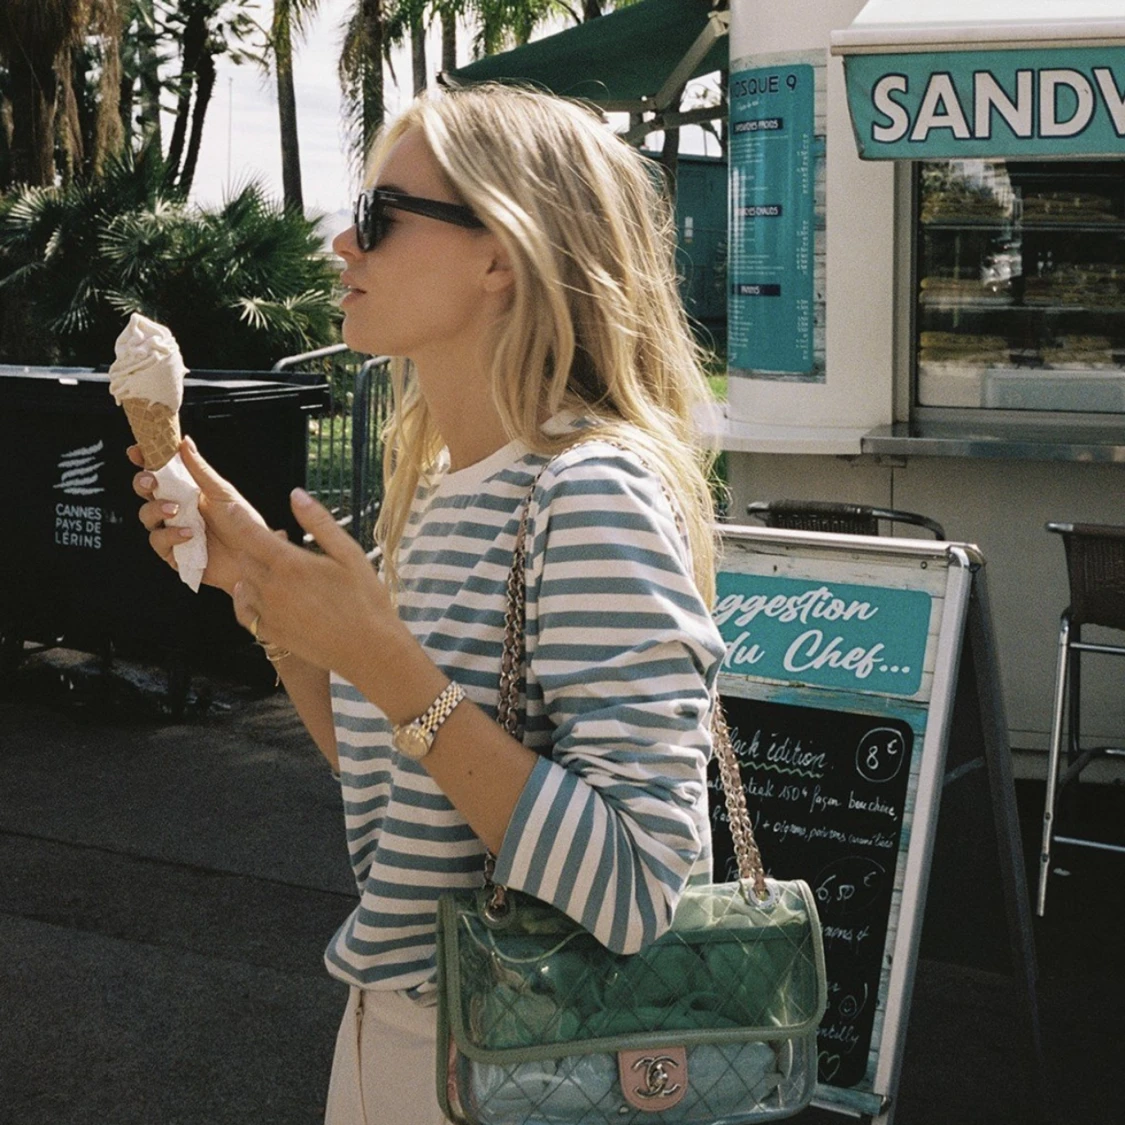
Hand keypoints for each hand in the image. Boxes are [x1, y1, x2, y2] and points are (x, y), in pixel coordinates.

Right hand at [130, 437, 272, 595]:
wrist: (254, 557)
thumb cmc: (244, 524)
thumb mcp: (222, 492)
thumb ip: (199, 469)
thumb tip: (184, 442)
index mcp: (188, 491)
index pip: (160, 473)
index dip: (145, 461)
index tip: (137, 451)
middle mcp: (178, 510)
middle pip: (146, 492)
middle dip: (142, 483)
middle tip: (151, 481)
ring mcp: (174, 531)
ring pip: (146, 516)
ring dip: (156, 509)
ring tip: (175, 510)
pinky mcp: (174, 554)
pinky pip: (159, 542)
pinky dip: (170, 535)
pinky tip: (188, 534)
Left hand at [229, 488, 427, 701]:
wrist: (369, 649)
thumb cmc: (365, 599)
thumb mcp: (349, 554)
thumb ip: (319, 522)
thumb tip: (295, 494)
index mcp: (291, 564)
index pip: (250, 533)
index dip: (237, 518)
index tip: (229, 507)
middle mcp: (272, 587)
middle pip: (244, 557)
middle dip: (252, 546)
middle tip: (275, 544)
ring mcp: (269, 612)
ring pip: (243, 583)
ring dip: (251, 571)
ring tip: (273, 569)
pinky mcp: (271, 633)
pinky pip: (245, 611)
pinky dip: (245, 599)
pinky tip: (255, 594)